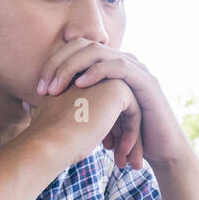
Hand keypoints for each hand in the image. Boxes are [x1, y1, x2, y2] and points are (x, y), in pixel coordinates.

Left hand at [36, 39, 192, 170]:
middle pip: (84, 46)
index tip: (38, 89)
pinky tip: (81, 84)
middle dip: (59, 64)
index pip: (77, 50)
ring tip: (56, 88)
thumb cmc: (127, 139)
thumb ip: (76, 105)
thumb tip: (38, 103)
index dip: (54, 64)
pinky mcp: (146, 82)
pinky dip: (97, 72)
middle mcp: (123, 62)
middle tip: (43, 88)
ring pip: (98, 52)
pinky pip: (118, 67)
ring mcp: (136, 69)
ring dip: (73, 68)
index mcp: (110, 67)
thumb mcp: (95, 119)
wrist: (160, 153)